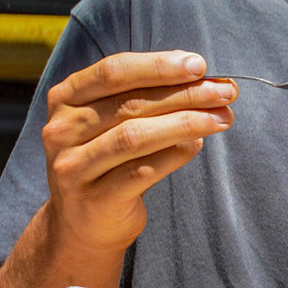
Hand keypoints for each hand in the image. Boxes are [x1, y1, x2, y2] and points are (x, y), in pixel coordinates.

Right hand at [41, 52, 236, 257]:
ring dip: (186, 123)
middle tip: (225, 92)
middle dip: (185, 94)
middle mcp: (62, 130)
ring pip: (135, 136)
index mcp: (66, 98)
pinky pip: (141, 172)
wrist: (84, 221)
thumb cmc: (109, 159)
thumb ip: (149, 98)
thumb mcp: (115, 121)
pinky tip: (198, 144)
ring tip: (222, 118)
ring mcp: (73, 167)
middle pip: (130, 103)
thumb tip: (206, 81)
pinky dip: (175, 155)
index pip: (114, 72)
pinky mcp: (94, 199)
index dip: (158, 65)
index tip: (199, 65)